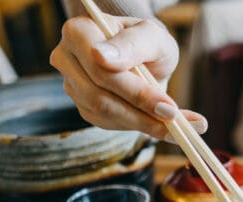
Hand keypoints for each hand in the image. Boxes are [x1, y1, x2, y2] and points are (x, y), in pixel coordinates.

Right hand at [50, 15, 206, 140]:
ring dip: (142, 123)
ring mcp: (72, 85)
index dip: (135, 91)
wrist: (147, 57)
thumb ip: (132, 44)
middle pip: (99, 96)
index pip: (100, 69)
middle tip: (175, 119)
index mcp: (78, 32)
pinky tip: (161, 124)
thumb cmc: (148, 43)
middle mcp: (67, 59)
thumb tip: (102, 58)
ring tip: (176, 126)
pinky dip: (138, 126)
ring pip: (104, 114)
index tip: (168, 107)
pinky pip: (108, 124)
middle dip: (142, 111)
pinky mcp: (84, 107)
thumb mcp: (151, 36)